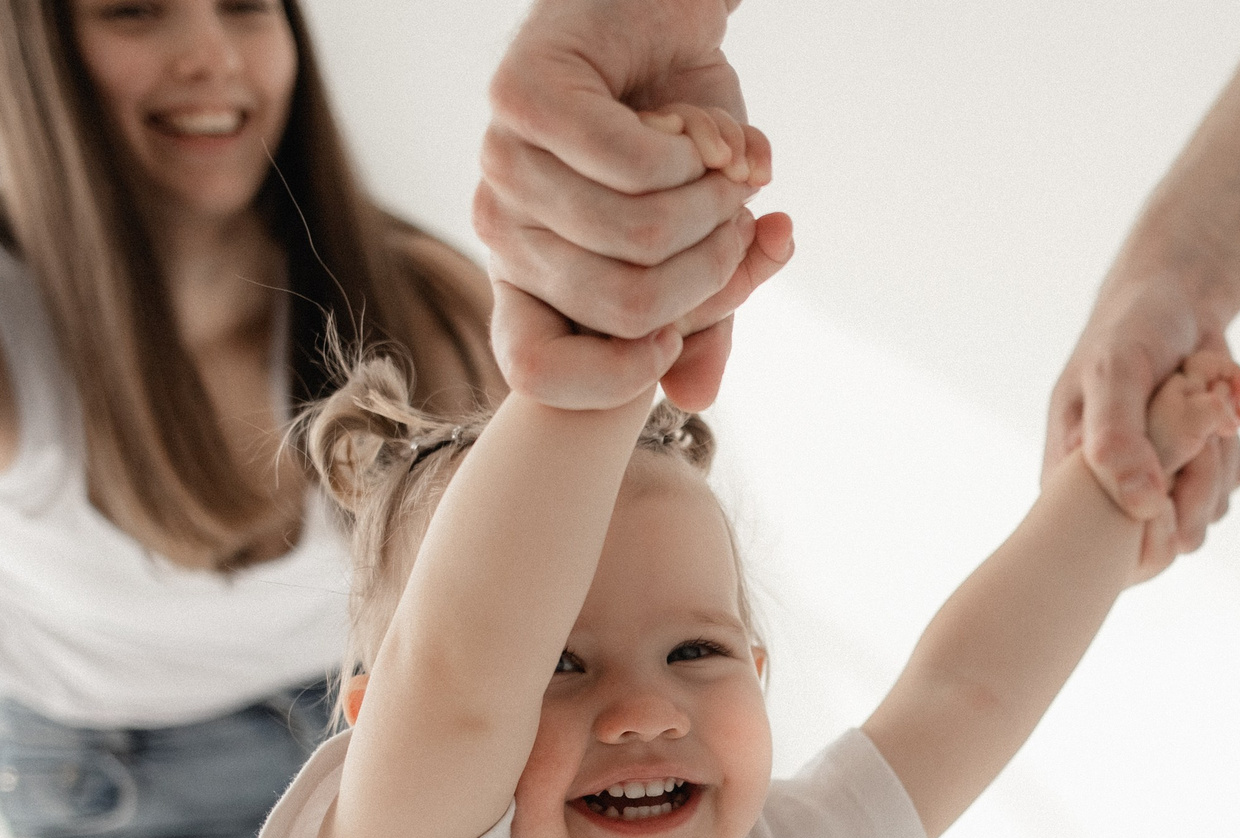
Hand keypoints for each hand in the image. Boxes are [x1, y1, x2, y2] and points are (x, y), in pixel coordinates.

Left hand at [478, 0, 773, 406]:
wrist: (666, 20)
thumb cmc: (682, 141)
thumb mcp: (707, 241)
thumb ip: (705, 317)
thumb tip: (694, 396)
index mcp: (531, 281)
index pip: (530, 368)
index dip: (614, 377)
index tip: (675, 337)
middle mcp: (503, 230)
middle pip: (626, 307)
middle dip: (714, 269)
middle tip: (737, 221)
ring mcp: (502, 163)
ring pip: (640, 234)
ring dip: (717, 201)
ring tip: (726, 168)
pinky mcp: (522, 98)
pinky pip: (634, 162)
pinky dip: (697, 149)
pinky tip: (701, 128)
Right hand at [1046, 272, 1239, 568]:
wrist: (1172, 301)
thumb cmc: (1127, 332)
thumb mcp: (1113, 373)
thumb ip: (1117, 437)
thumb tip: (1142, 507)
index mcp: (1071, 488)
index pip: (1121, 548)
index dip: (1155, 508)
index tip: (1165, 452)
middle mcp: (1114, 502)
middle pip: (1179, 536)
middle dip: (1194, 462)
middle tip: (1176, 398)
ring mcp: (1161, 494)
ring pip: (1212, 508)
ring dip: (1214, 440)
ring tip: (1183, 391)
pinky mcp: (1201, 479)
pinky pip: (1232, 479)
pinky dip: (1227, 432)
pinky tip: (1204, 398)